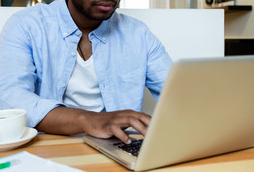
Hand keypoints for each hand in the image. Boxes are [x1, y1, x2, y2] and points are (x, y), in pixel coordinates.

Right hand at [36, 107, 150, 143]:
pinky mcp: (108, 125)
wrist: (91, 120)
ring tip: (146, 136)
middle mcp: (124, 114)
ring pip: (131, 121)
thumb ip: (136, 124)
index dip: (154, 122)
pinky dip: (123, 135)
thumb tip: (151, 130)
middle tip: (158, 132)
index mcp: (130, 113)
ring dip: (140, 128)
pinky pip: (116, 129)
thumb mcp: (124, 122)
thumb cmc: (109, 122)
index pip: (145, 116)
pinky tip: (127, 140)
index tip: (163, 129)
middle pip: (140, 116)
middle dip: (150, 124)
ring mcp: (116, 119)